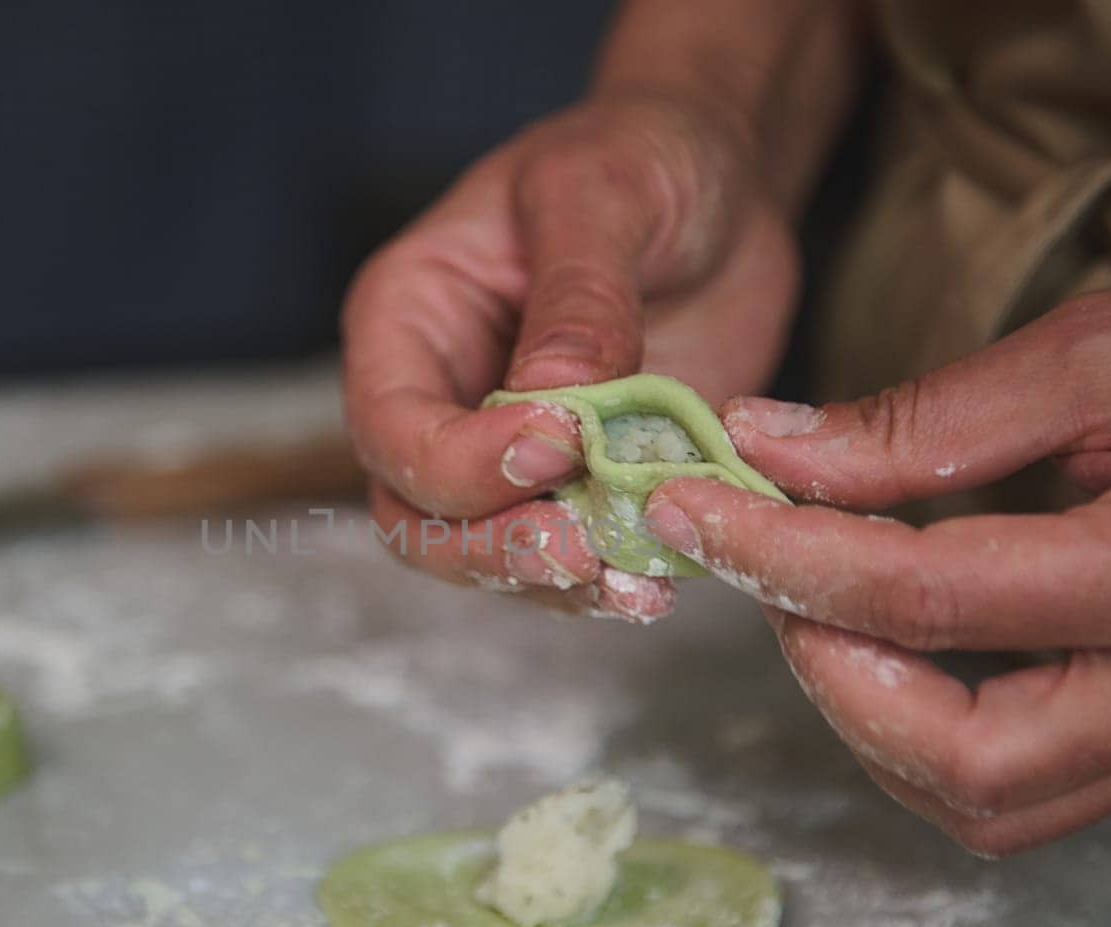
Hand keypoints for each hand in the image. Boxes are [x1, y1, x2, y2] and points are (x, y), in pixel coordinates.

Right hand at [343, 90, 799, 619]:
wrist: (716, 187)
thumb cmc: (637, 158)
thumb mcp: (601, 194)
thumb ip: (577, 299)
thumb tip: (551, 403)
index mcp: (409, 322)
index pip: (394, 426)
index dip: (460, 461)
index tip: (557, 446)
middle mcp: (441, 401)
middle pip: (420, 518)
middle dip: (493, 547)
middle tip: (581, 550)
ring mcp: (508, 455)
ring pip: (489, 558)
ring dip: (556, 583)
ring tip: (634, 583)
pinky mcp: (582, 487)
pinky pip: (573, 559)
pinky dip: (610, 580)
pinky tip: (661, 582)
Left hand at [644, 259, 1110, 852]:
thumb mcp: (1101, 351)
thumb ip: (928, 421)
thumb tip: (766, 451)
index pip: (926, 598)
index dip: (781, 552)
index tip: (689, 506)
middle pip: (966, 762)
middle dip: (829, 675)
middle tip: (766, 575)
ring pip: (991, 804)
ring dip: (869, 722)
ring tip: (815, 607)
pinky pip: (1028, 792)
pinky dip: (926, 739)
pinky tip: (886, 649)